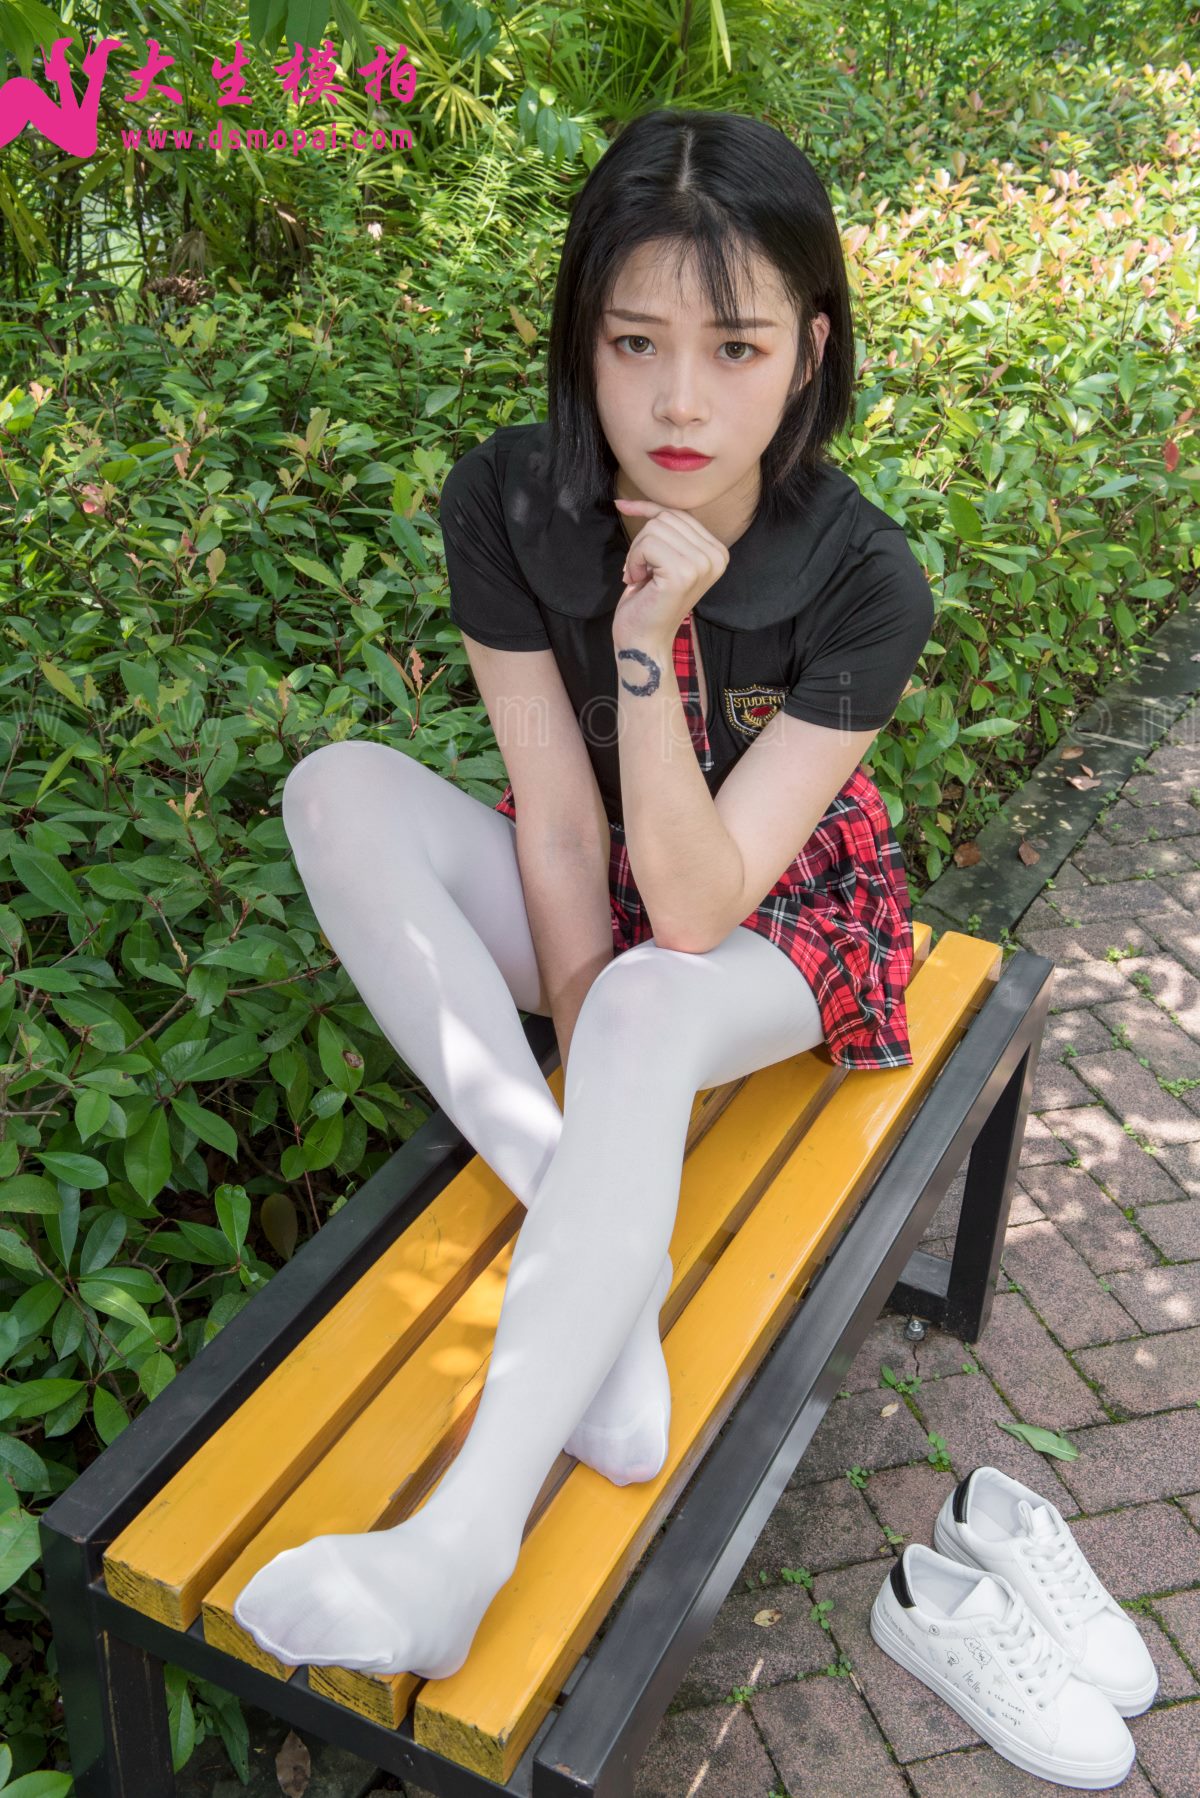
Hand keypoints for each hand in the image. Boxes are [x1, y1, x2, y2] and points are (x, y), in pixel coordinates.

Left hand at [612, 499, 729, 647]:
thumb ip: (662, 530)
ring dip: (637, 553)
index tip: (623, 507)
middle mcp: (717, 556)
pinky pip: (647, 543)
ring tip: (641, 577)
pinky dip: (634, 561)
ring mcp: (702, 564)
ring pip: (654, 528)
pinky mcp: (683, 572)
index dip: (648, 510)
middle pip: (666, 518)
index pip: (678, 513)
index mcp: (718, 551)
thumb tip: (625, 499)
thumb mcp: (662, 557)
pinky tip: (639, 581)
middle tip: (641, 570)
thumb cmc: (649, 601)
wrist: (644, 640)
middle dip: (642, 541)